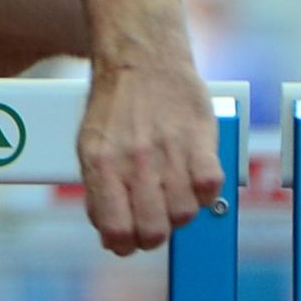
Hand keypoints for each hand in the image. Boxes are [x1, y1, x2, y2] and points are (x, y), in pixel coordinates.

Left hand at [77, 36, 223, 255]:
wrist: (141, 56)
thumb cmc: (116, 104)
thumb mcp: (91, 144)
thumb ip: (99, 190)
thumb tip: (111, 235)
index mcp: (99, 163)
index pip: (114, 229)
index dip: (124, 244)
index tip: (129, 241)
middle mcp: (132, 160)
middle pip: (153, 231)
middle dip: (154, 234)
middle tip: (154, 219)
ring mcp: (167, 151)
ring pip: (184, 214)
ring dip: (180, 211)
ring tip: (172, 190)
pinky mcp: (199, 139)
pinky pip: (209, 188)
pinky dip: (204, 191)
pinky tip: (193, 176)